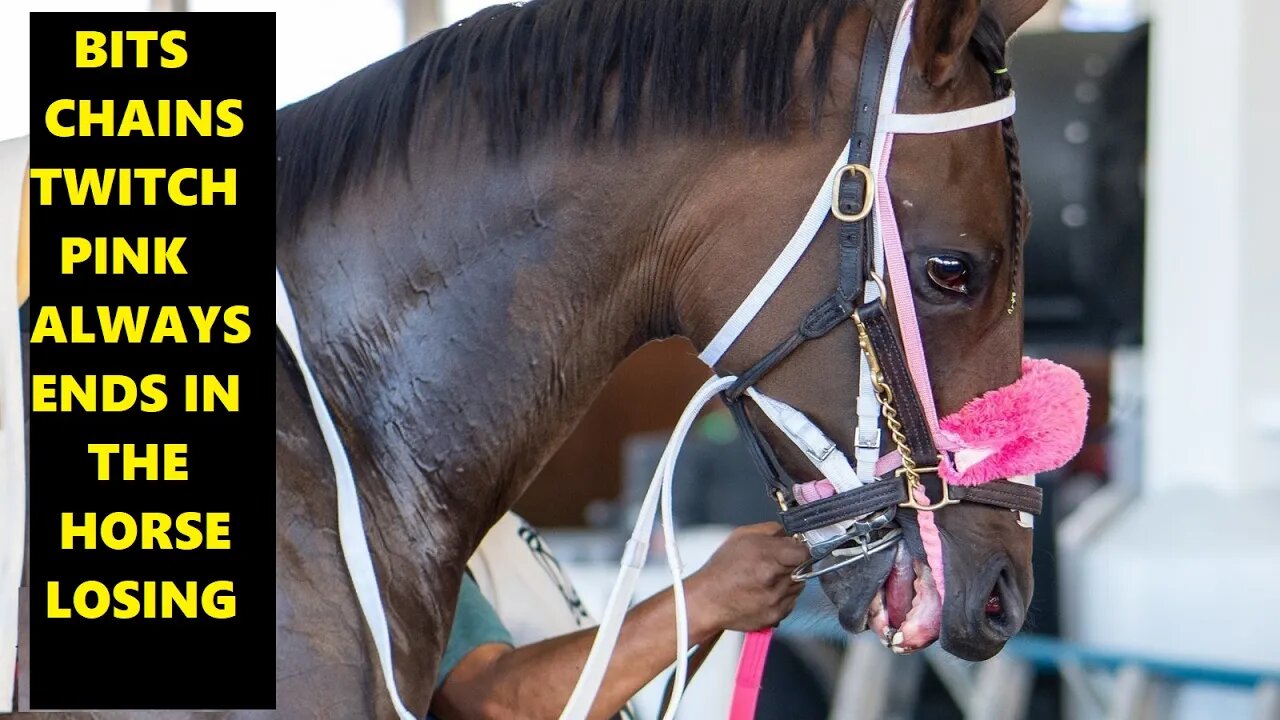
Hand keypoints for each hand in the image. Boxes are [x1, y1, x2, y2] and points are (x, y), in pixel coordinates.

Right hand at [686, 522, 808, 633]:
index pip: (804, 552)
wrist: (707, 600)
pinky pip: (791, 602)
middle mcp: (776, 581)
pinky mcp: (776, 616)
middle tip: (775, 564)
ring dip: (789, 581)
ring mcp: (777, 600)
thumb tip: (789, 534)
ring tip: (767, 579)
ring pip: (799, 586)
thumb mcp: (742, 536)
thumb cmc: (721, 568)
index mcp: (769, 558)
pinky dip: (783, 597)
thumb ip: (771, 530)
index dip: (798, 549)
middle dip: (792, 564)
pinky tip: (765, 592)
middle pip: (803, 569)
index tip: (792, 549)